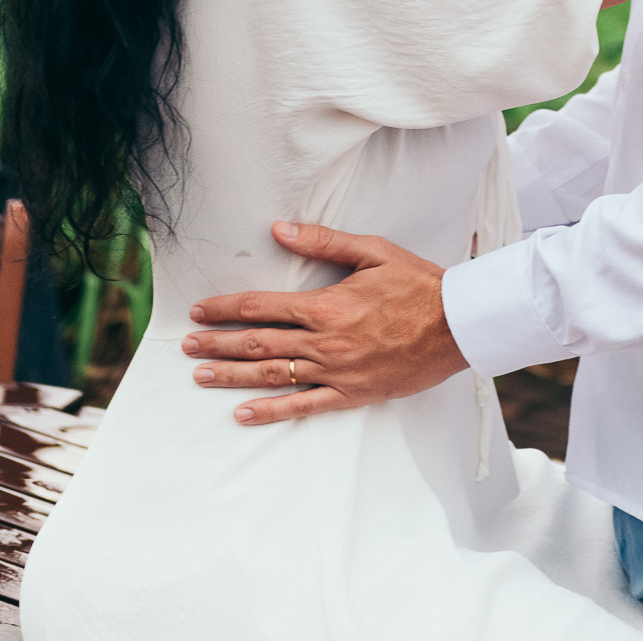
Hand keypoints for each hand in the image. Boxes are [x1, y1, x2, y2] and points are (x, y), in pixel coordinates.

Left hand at [181, 222, 467, 424]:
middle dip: (218, 343)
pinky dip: (270, 411)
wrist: (455, 324)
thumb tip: (279, 229)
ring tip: (200, 376)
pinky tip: (243, 413)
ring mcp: (336, 372)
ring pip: (272, 375)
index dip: (226, 308)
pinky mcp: (351, 394)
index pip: (262, 307)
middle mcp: (324, 342)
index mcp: (326, 305)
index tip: (200, 310)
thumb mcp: (372, 251)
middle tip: (186, 346)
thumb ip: (323, 241)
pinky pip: (303, 406)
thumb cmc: (417, 283)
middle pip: (258, 343)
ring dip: (232, 376)